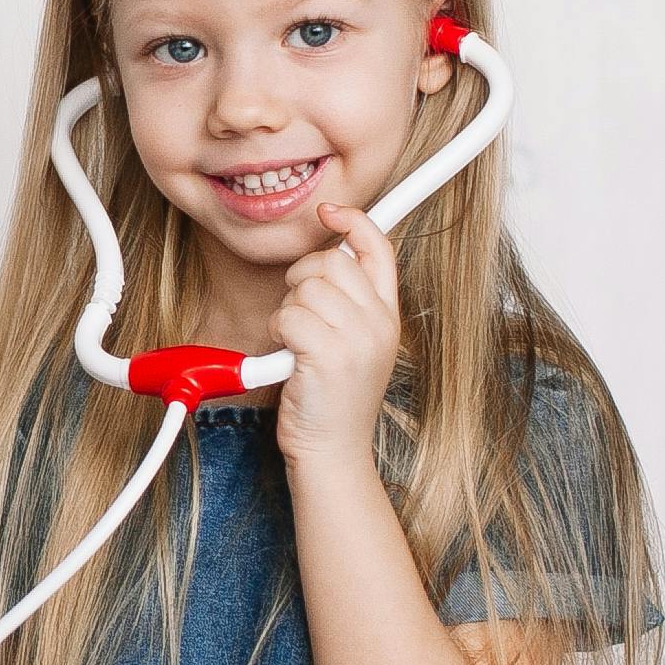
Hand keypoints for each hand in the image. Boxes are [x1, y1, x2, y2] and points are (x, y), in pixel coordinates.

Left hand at [272, 202, 399, 468]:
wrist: (332, 452)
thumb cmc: (330, 399)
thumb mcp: (353, 345)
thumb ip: (348, 304)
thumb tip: (325, 259)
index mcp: (388, 316)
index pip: (379, 250)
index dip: (354, 222)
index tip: (330, 212)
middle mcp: (379, 323)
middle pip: (331, 262)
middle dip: (301, 280)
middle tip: (300, 317)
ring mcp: (358, 338)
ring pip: (306, 286)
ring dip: (287, 311)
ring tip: (297, 346)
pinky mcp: (330, 354)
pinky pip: (288, 314)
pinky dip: (277, 333)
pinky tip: (289, 359)